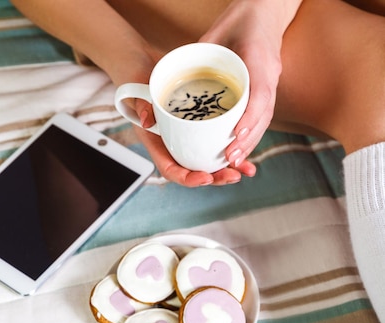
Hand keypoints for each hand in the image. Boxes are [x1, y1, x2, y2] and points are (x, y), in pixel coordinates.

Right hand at [132, 99, 256, 186]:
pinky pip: (218, 148)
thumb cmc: (144, 89)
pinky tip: (249, 160)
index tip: (205, 177)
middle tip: (233, 176)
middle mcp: (174, 149)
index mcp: (158, 146)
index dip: (187, 178)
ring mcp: (189, 143)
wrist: (152, 78)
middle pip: (194, 172)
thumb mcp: (139, 96)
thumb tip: (147, 120)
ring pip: (209, 164)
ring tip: (247, 170)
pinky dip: (234, 154)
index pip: (170, 170)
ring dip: (229, 170)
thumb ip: (141, 107)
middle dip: (215, 178)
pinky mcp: (202, 134)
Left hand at [199, 0, 299, 169]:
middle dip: (248, 140)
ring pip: (264, 118)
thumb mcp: (214, 32)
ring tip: (233, 162)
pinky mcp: (267, 87)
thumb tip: (171, 78)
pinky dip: (251, 133)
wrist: (265, 9)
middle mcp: (269, 73)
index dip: (249, 118)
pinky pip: (262, 115)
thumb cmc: (239, 18)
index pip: (259, 94)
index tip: (235, 137)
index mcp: (258, 58)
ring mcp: (272, 81)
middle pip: (264, 114)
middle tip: (230, 160)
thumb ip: (196, 55)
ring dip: (250, 142)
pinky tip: (239, 149)